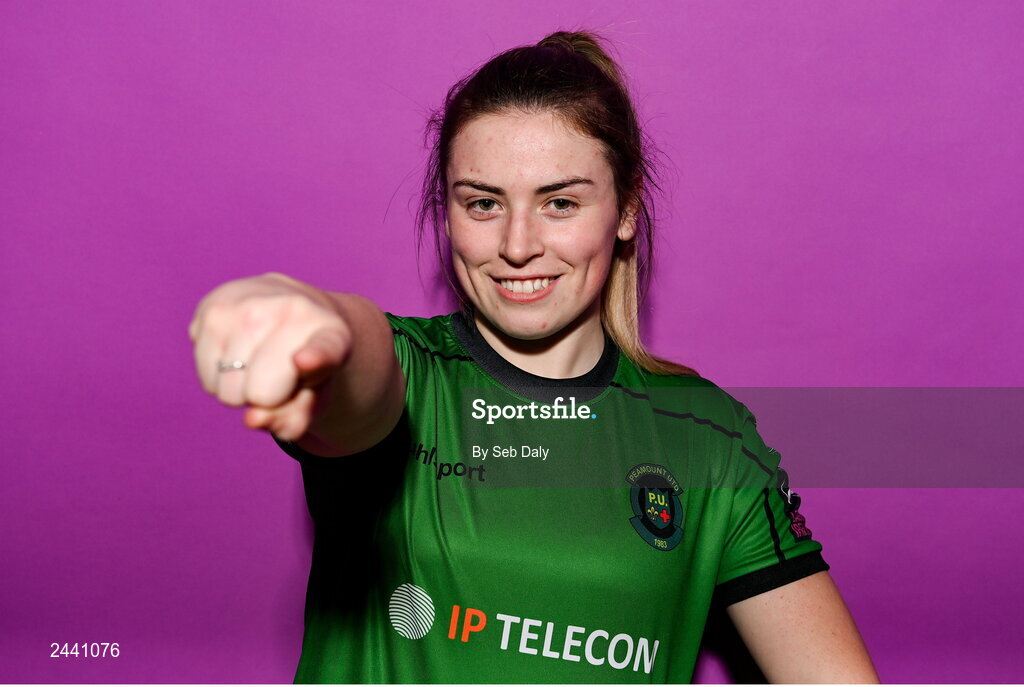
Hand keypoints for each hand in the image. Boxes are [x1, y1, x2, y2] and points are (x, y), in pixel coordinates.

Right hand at [188, 273, 351, 440]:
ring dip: (239, 387)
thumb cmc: (305, 366)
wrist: (293, 309)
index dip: (313, 358)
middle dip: (265, 398)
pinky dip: (218, 376)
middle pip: (259, 395)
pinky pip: (206, 378)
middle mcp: (290, 310)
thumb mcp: (314, 398)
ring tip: (259, 360)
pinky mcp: (212, 308)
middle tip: (278, 374)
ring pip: (226, 391)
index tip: (304, 360)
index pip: (322, 351)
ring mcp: (248, 303)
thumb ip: (295, 419)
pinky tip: (237, 352)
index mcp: (331, 334)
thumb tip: (252, 418)